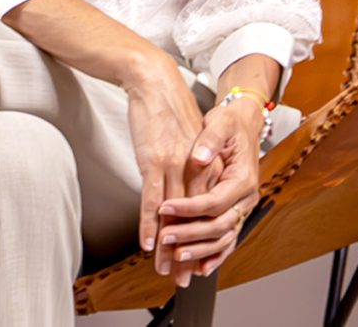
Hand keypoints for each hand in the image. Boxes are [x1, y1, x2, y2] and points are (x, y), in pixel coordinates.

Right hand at [121, 55, 205, 277]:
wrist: (156, 81)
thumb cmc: (171, 109)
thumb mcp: (193, 140)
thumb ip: (197, 166)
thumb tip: (193, 191)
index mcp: (207, 164)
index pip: (207, 209)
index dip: (203, 237)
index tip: (199, 259)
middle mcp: (195, 168)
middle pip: (194, 218)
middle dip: (189, 250)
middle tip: (185, 276)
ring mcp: (176, 165)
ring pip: (175, 215)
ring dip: (170, 245)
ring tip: (167, 269)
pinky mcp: (155, 160)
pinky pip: (154, 199)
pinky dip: (152, 223)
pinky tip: (150, 242)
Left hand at [156, 95, 266, 284]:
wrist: (243, 124)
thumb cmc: (230, 124)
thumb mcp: (220, 124)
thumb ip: (210, 140)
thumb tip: (198, 157)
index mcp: (243, 178)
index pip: (214, 201)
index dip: (188, 208)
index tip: (164, 208)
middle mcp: (246, 197)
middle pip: (219, 226)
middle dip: (190, 235)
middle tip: (164, 239)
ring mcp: (243, 208)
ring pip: (224, 239)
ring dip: (199, 250)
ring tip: (176, 257)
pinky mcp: (236, 212)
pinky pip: (227, 240)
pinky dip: (214, 255)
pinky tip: (200, 267)